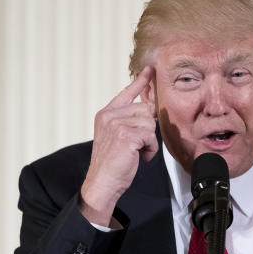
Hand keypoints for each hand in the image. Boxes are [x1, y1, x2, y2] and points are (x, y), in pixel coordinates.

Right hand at [80, 66, 158, 225]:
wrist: (102, 183)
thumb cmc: (111, 164)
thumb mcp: (117, 137)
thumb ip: (128, 121)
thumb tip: (148, 109)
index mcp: (105, 115)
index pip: (126, 94)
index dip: (139, 82)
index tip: (149, 71)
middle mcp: (109, 116)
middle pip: (144, 110)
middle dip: (147, 130)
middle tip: (138, 146)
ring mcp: (116, 124)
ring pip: (149, 123)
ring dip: (149, 141)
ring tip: (137, 152)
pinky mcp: (126, 135)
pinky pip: (150, 136)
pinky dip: (150, 149)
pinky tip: (139, 157)